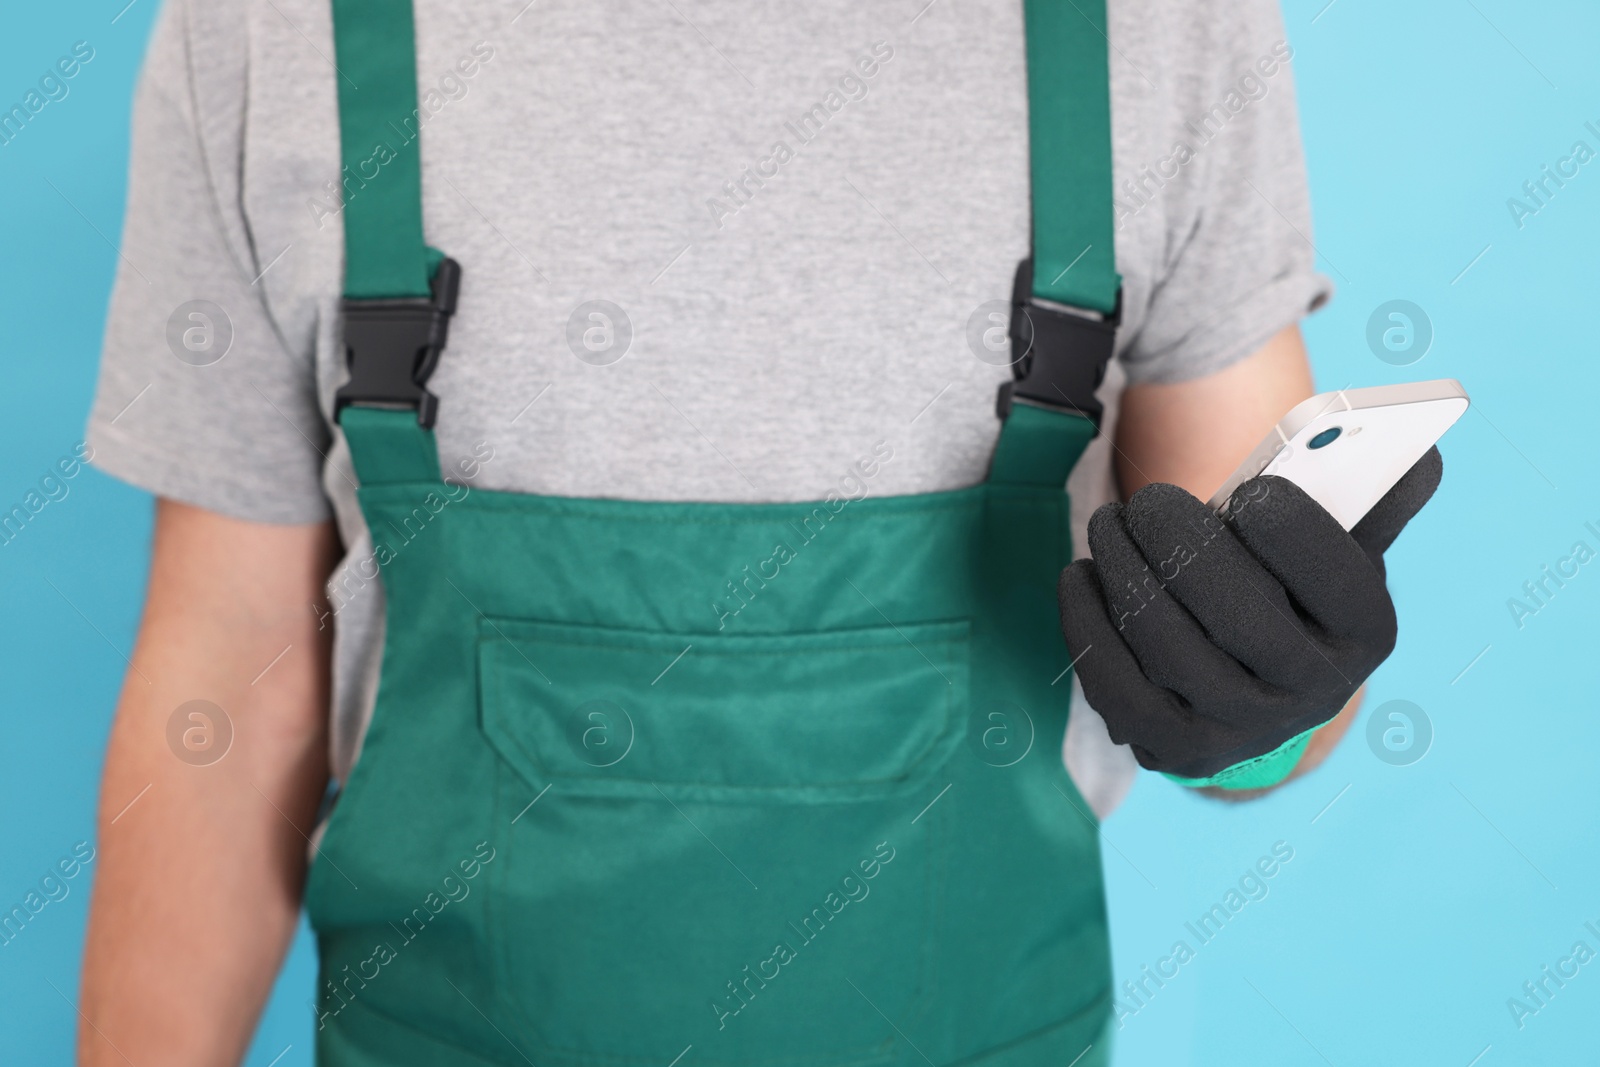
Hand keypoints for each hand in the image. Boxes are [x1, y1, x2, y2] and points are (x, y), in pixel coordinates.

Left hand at [1058, 448, 1442, 779]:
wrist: (1255, 685)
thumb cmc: (1291, 590)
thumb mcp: (1336, 545)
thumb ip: (1365, 497)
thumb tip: (1416, 454)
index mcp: (1365, 632)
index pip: (1337, 580)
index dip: (1293, 531)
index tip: (1253, 492)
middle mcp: (1310, 693)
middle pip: (1238, 614)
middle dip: (1182, 543)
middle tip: (1148, 501)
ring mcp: (1239, 729)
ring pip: (1166, 646)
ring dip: (1125, 570)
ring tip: (1110, 524)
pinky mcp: (1172, 747)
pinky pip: (1116, 685)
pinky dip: (1087, 623)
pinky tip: (1082, 575)